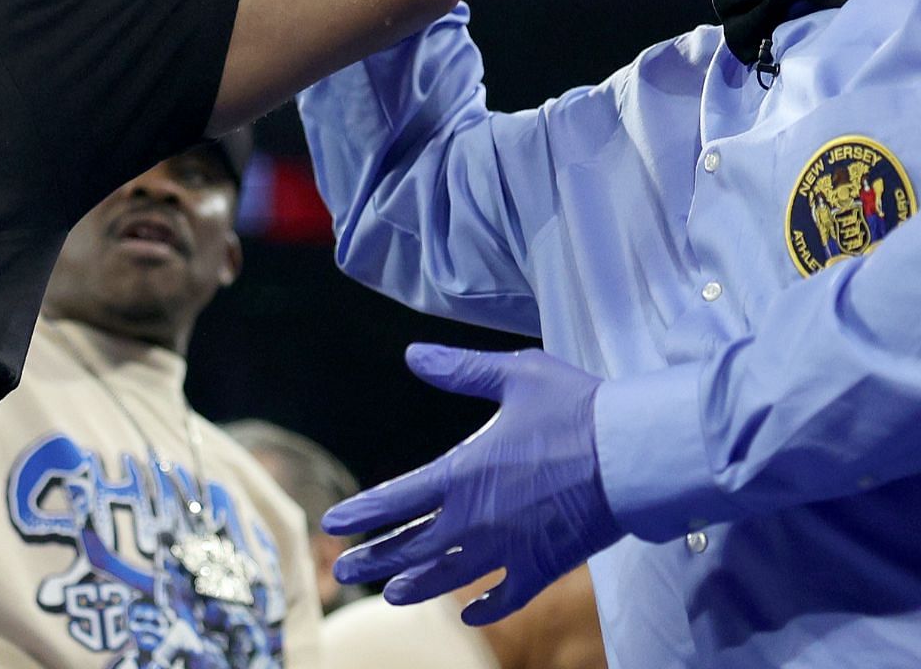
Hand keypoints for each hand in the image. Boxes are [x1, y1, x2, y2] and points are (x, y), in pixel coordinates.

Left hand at [320, 345, 626, 624]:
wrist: (635, 453)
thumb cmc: (578, 408)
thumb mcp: (515, 375)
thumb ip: (461, 370)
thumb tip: (414, 355)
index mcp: (463, 472)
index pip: (396, 498)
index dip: (361, 513)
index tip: (332, 524)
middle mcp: (477, 517)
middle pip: (412, 546)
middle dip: (375, 558)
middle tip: (342, 570)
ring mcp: (511, 546)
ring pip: (450, 575)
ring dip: (417, 586)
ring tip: (390, 595)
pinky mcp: (546, 565)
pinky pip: (508, 596)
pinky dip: (486, 606)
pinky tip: (468, 611)